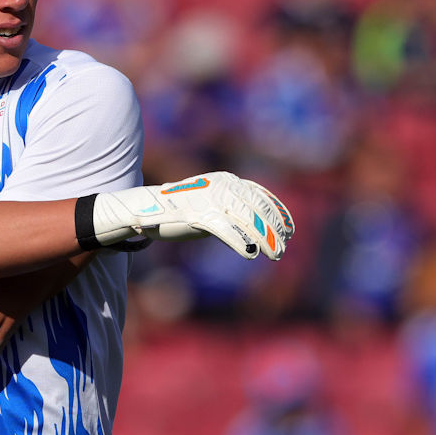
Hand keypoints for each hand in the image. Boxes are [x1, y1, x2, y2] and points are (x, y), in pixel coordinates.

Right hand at [89, 172, 293, 258]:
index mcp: (226, 180)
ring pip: (248, 221)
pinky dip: (241, 243)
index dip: (277, 213)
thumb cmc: (180, 208)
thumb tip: (255, 223)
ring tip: (276, 254)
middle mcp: (222, 186)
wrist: (146, 208)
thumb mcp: (209, 201)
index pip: (260, 195)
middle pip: (258, 208)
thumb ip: (230, 206)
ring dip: (266, 239)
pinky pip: (227, 231)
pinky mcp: (200, 216)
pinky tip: (251, 254)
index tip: (289, 229)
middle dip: (275, 229)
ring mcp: (211, 200)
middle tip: (284, 245)